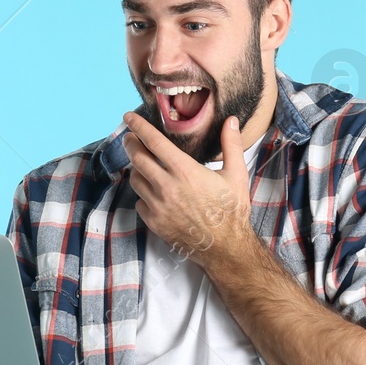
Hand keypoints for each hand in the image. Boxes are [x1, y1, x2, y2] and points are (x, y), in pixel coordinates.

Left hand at [122, 112, 253, 264]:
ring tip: (143, 164)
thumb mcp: (236, 175)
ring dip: (137, 169)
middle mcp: (166, 187)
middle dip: (131, 144)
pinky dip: (143, 194)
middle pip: (137, 158)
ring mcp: (158, 206)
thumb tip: (232, 121)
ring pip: (135, 180)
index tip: (128, 117)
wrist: (226, 248)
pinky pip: (139, 202)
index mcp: (184, 171)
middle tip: (130, 138)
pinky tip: (153, 191)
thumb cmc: (232, 211)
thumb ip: (231, 145)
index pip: (153, 142)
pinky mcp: (154, 223)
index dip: (138, 126)